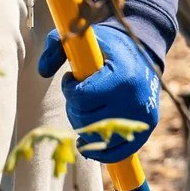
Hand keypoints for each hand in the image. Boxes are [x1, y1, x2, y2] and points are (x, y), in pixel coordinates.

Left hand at [38, 24, 160, 162]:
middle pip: (87, 119)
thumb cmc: (108, 46)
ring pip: (97, 137)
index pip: (81, 97)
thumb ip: (57, 47)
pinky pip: (118, 151)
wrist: (145, 50)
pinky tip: (86, 144)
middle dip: (75, 108)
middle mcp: (134, 101)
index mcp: (121, 77)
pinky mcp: (146, 127)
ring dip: (84, 126)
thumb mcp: (83, 38)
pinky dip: (100, 152)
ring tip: (87, 108)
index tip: (72, 79)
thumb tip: (42, 71)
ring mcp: (142, 117)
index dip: (69, 89)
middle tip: (80, 94)